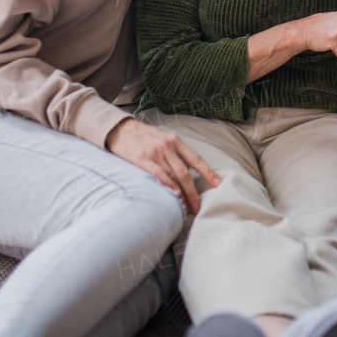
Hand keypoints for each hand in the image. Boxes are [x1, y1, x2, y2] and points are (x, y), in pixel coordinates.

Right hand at [105, 118, 221, 214]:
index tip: (218, 184)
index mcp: (175, 140)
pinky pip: (158, 175)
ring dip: (180, 194)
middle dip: (192, 192)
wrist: (119, 129)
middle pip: (185, 172)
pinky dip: (167, 186)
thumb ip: (174, 153)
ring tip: (185, 208)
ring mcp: (155, 152)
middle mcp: (167, 146)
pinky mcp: (141, 159)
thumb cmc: (142, 137)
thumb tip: (186, 173)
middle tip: (197, 207)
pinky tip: (172, 196)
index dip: (208, 172)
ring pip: (173, 176)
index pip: (196, 158)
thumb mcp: (162, 138)